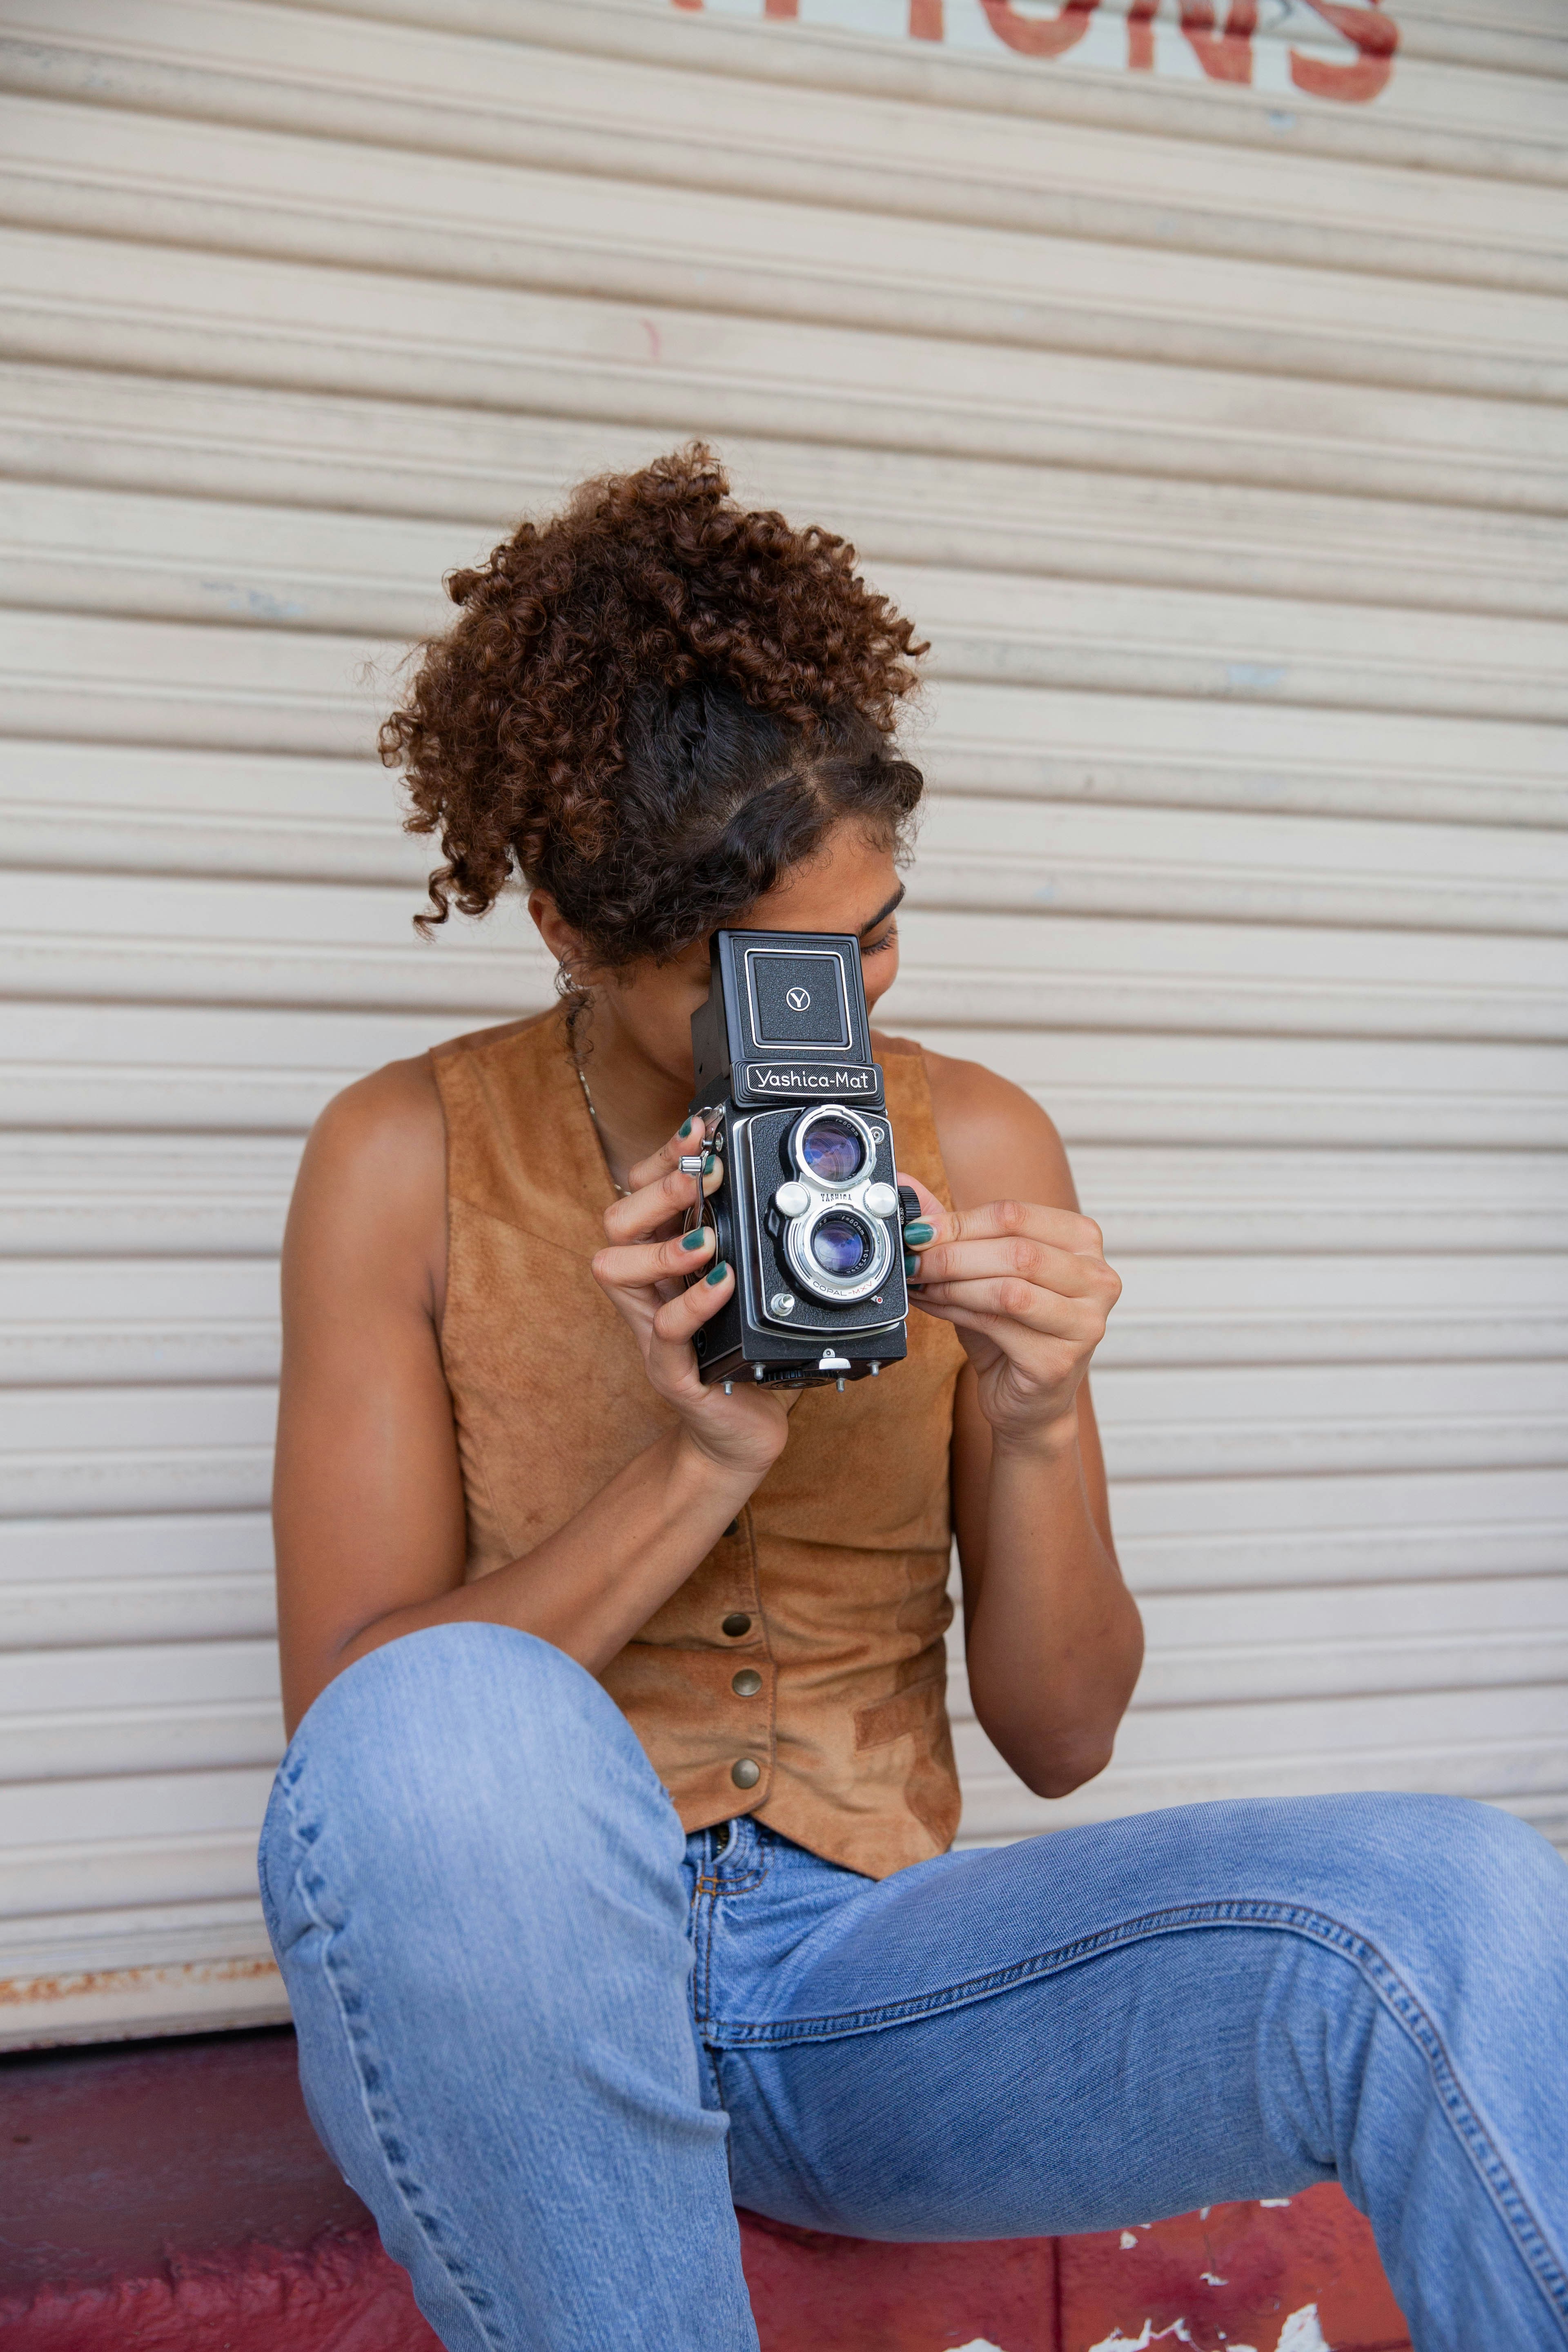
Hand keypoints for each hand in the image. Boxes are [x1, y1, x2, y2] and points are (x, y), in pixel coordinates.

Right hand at [591, 1115, 799, 1481]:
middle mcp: (649, 1290)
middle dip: (656, 1190)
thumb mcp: (752, 1285)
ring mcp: (652, 1331)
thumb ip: (754, 1240)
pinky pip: (665, 1334)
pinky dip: (692, 1304)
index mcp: (664, 1260)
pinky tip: (722, 1284)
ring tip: (707, 1238)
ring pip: (615, 1270)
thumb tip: (788, 1181)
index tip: (699, 1128)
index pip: (639, 1192)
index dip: (663, 1157)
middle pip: (615, 1221)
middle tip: (703, 1175)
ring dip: (662, 1247)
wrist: (742, 1434)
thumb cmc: (745, 1352)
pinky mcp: (672, 1373)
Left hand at [899, 1175, 1119, 1454]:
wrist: (1030, 1401)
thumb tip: (909, 1189)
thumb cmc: (1013, 1329)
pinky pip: (998, 1325)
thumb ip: (956, 1231)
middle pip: (1015, 1252)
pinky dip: (955, 1312)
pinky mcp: (1060, 1360)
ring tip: (921, 1283)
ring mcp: (1085, 1322)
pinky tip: (933, 1306)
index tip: (918, 1230)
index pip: (1015, 1215)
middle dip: (951, 1254)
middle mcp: (1097, 1278)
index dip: (958, 1221)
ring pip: (1007, 1289)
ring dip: (952, 1284)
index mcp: (1083, 1241)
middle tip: (912, 1258)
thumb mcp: (986, 1271)